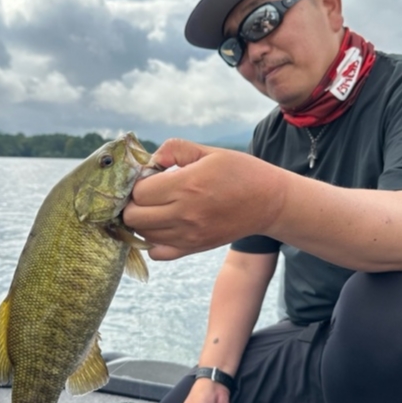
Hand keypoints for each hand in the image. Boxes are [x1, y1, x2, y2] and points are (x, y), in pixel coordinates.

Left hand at [124, 139, 284, 259]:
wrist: (269, 203)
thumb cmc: (240, 172)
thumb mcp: (209, 151)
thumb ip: (176, 149)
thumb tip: (151, 160)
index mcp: (187, 185)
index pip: (138, 192)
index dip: (138, 183)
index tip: (149, 177)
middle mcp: (185, 213)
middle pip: (133, 217)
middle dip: (132, 203)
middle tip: (146, 193)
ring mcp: (188, 235)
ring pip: (142, 235)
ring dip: (141, 220)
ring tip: (155, 207)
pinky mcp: (194, 248)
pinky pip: (157, 253)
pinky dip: (152, 241)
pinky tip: (161, 226)